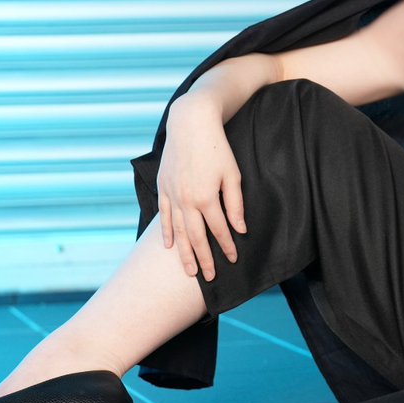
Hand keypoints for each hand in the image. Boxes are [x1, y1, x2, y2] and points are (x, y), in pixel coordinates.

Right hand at [156, 93, 246, 280]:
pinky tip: (168, 246)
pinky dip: (166, 232)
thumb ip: (235, 204)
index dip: (226, 246)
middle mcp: (187, 200)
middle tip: (209, 278)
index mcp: (207, 198)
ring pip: (178, 231)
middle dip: (204, 259)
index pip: (219, 230)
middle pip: (196, 237)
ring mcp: (172, 195)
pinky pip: (164, 216)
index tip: (232, 260)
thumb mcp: (233, 175)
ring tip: (189, 271)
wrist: (190, 124)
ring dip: (184, 253)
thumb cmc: (217, 148)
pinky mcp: (163, 187)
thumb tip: (240, 229)